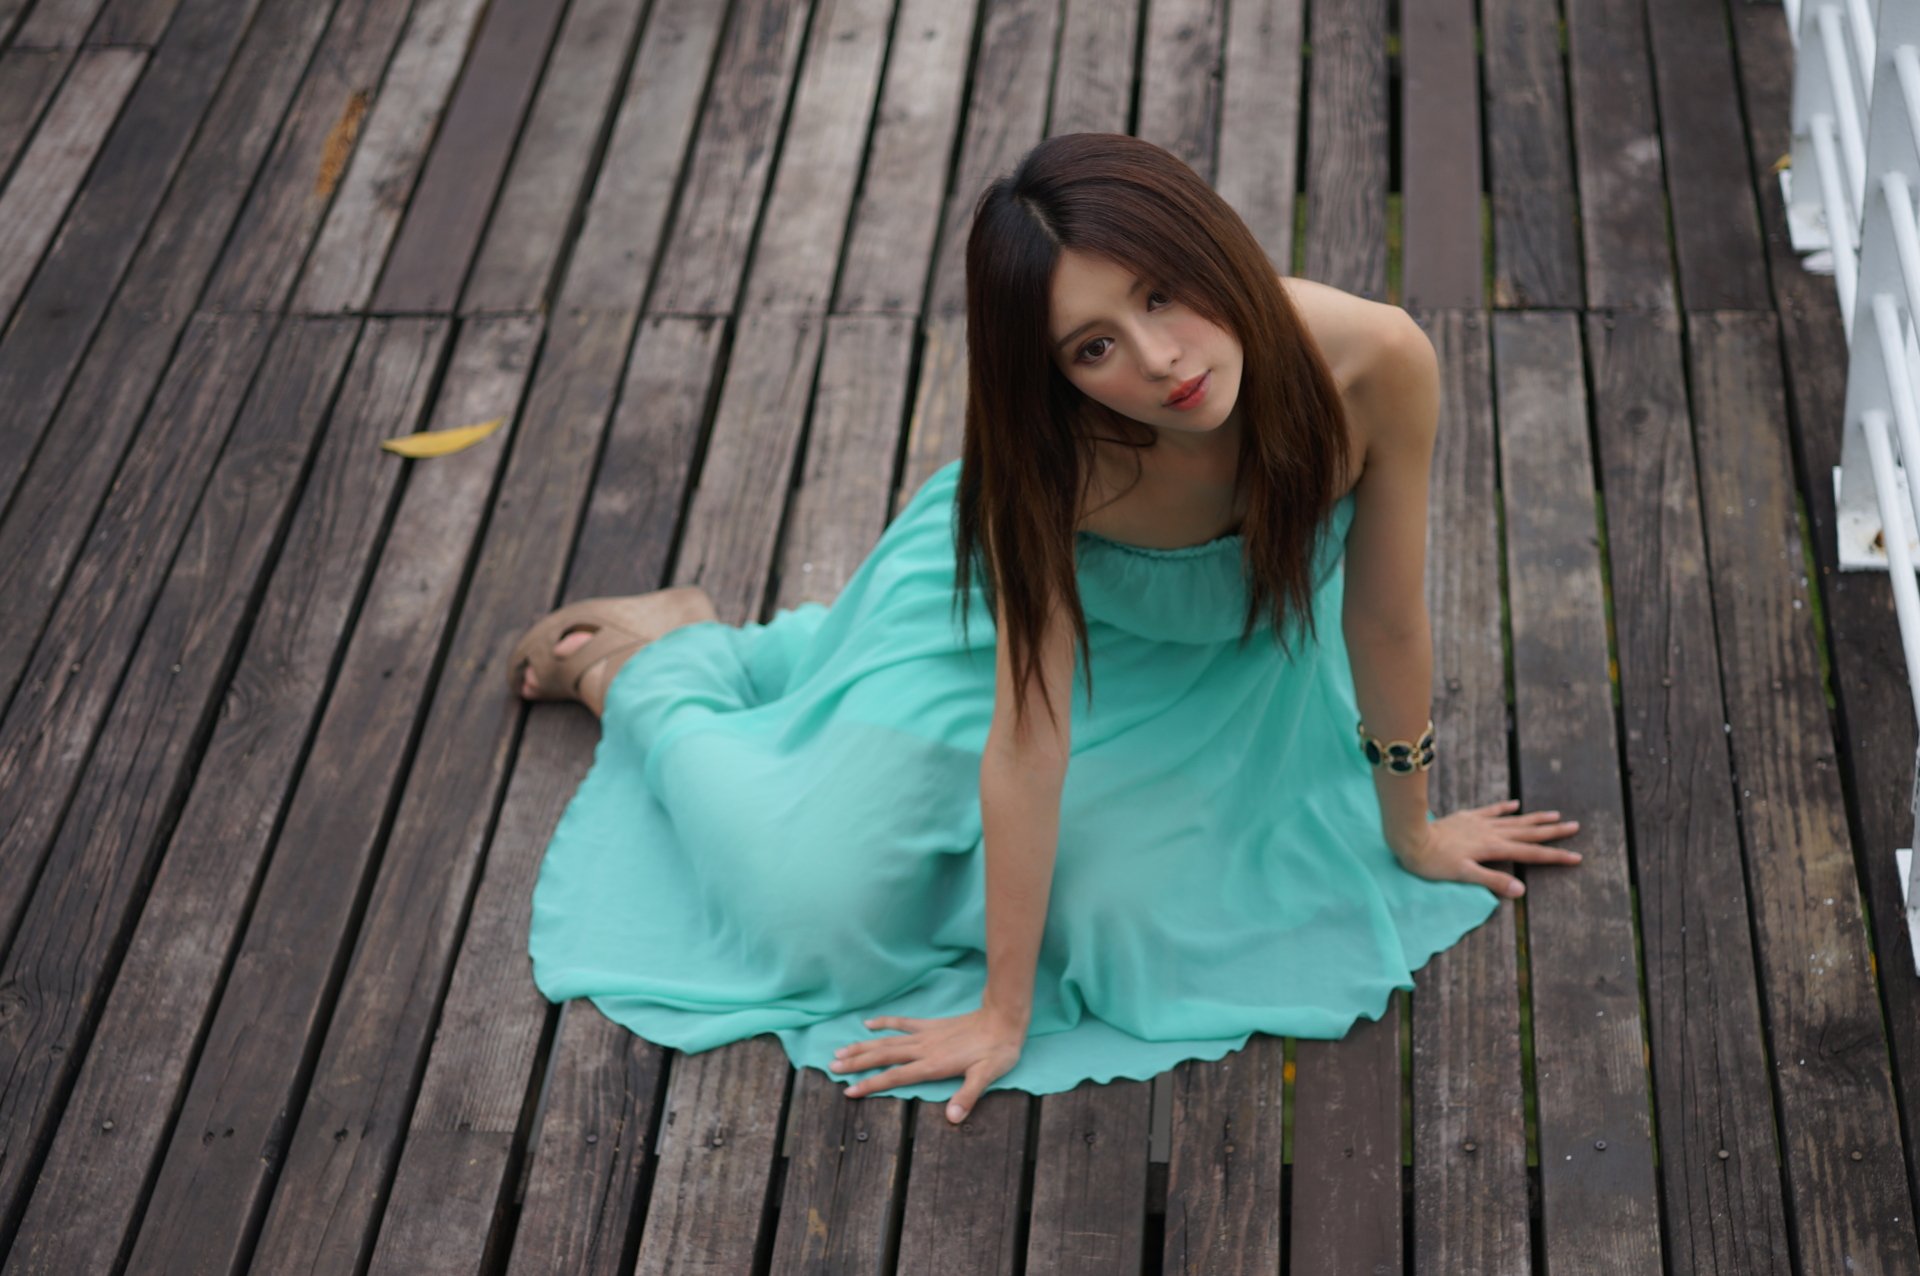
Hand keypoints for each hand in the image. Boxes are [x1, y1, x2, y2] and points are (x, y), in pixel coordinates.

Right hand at [832, 1006, 1026, 1122]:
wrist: (1002, 1018)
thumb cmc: (996, 1051)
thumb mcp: (986, 1076)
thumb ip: (968, 1096)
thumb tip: (952, 1118)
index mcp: (933, 1064)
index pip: (895, 1076)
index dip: (871, 1084)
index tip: (849, 1091)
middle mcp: (923, 1049)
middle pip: (883, 1056)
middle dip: (857, 1063)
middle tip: (833, 1066)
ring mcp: (925, 1035)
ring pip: (887, 1041)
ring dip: (863, 1046)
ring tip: (842, 1050)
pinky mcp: (930, 1025)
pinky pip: (902, 1023)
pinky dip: (884, 1023)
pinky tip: (869, 1023)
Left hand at [1389, 797, 1581, 898]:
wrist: (1410, 837)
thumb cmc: (1434, 862)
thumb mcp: (1464, 875)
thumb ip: (1493, 882)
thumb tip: (1522, 891)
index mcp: (1493, 848)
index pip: (1531, 854)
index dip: (1554, 856)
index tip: (1577, 857)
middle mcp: (1491, 833)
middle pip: (1528, 833)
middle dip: (1553, 832)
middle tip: (1575, 827)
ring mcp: (1480, 823)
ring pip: (1514, 820)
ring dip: (1535, 818)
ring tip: (1555, 814)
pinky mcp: (1467, 817)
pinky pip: (1491, 810)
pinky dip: (1505, 808)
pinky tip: (1516, 804)